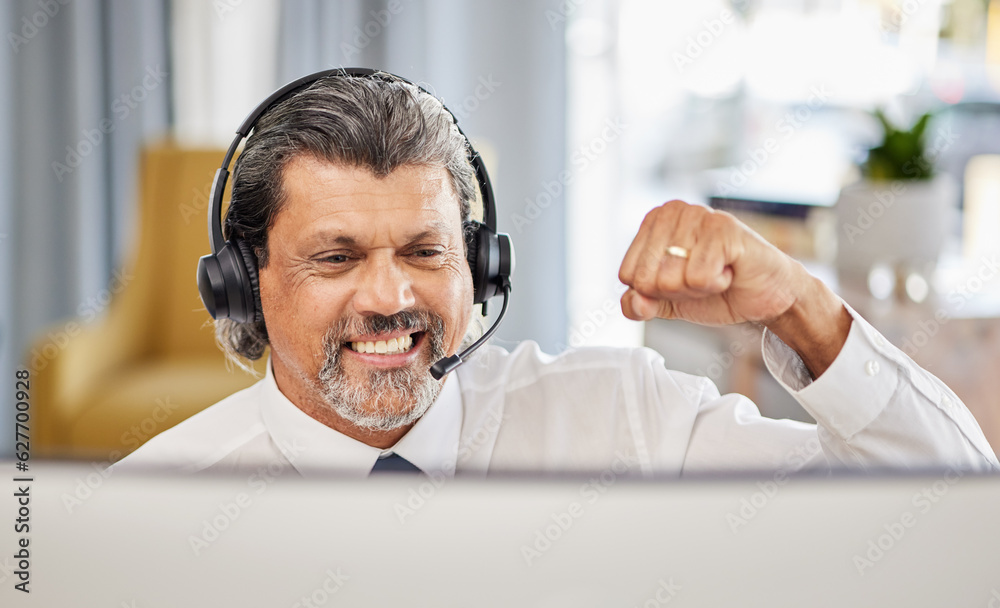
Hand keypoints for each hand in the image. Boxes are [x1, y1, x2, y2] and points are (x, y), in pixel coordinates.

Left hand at [618, 200, 850, 377]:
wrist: (764, 294)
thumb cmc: (717, 289)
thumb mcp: (668, 302)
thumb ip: (640, 304)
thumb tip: (632, 303)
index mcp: (653, 222)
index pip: (628, 275)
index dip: (655, 292)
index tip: (681, 281)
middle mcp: (672, 211)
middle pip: (647, 279)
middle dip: (676, 291)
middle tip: (702, 278)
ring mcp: (699, 216)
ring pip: (670, 279)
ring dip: (698, 288)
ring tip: (717, 272)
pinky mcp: (724, 229)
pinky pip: (698, 277)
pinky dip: (716, 285)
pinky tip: (729, 271)